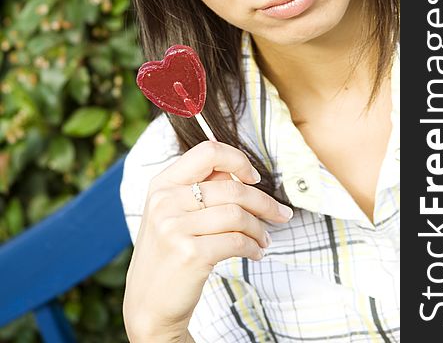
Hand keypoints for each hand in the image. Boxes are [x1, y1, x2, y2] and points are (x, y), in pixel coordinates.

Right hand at [122, 139, 292, 340]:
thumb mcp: (172, 212)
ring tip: (265, 240)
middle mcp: (165, 201)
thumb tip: (241, 172)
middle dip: (264, 203)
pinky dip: (253, 247)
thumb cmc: (168, 253)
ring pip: (238, 215)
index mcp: (162, 184)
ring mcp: (175, 227)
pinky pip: (237, 242)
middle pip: (232, 188)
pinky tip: (255, 253)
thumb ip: (201, 188)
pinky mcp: (190, 253)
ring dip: (260, 229)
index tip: (253, 177)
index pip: (208, 151)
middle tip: (281, 214)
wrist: (148, 304)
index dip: (237, 160)